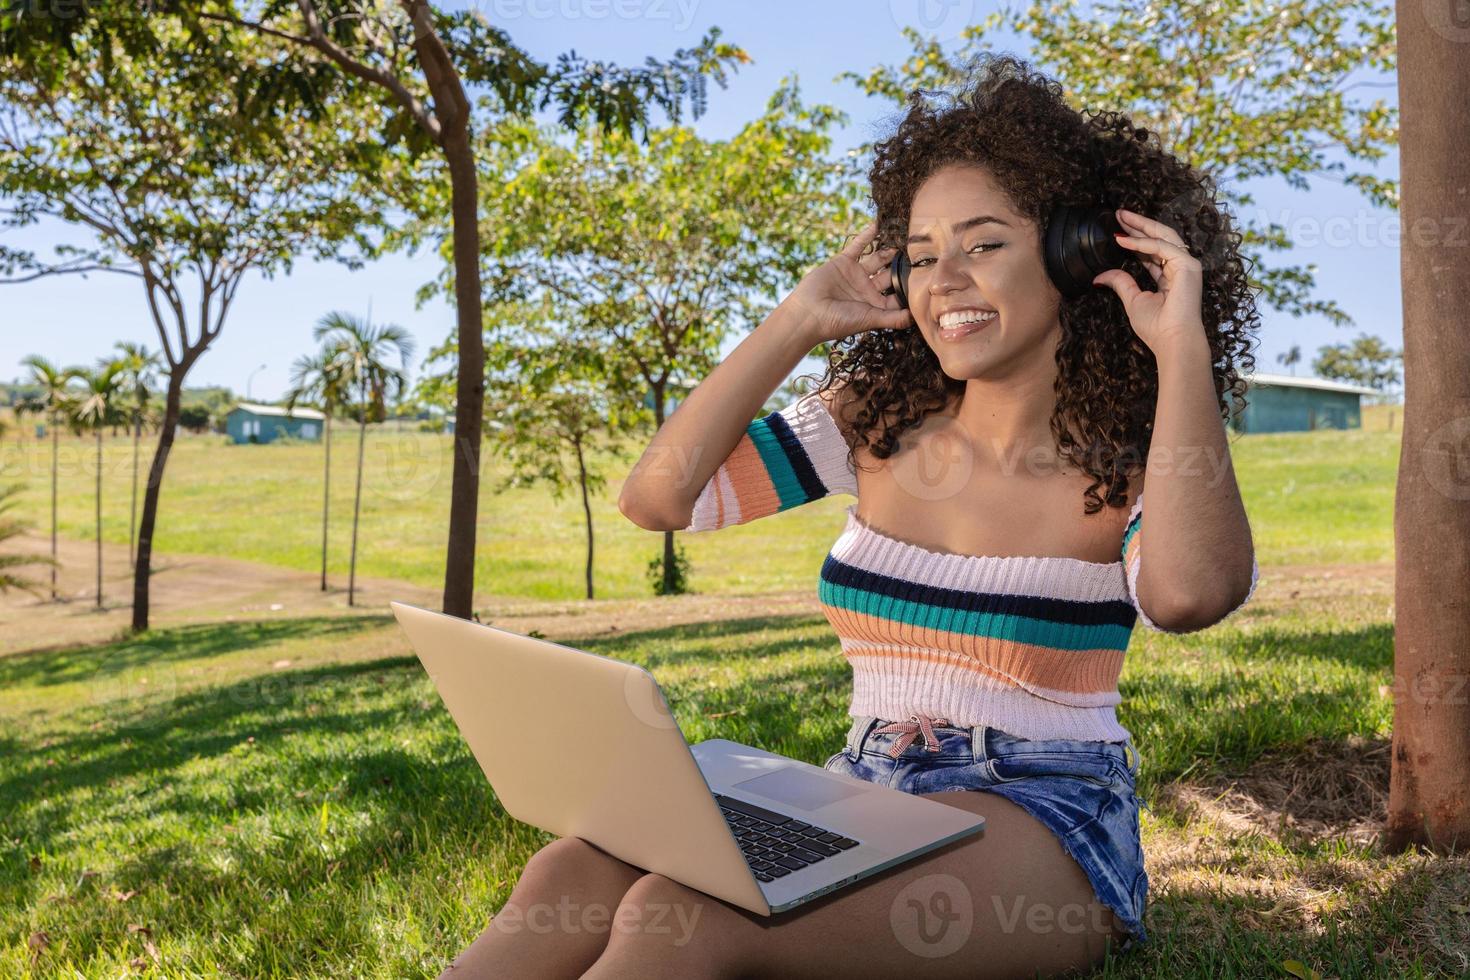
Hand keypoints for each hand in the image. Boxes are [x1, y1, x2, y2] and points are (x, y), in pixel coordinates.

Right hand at [782, 220, 914, 345]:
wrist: (808, 313)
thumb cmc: (838, 322)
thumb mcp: (870, 320)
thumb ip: (893, 318)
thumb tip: (916, 317)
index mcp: (875, 305)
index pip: (897, 294)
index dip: (910, 287)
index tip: (927, 276)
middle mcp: (867, 290)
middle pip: (889, 274)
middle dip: (902, 265)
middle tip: (920, 251)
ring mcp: (855, 275)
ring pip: (876, 258)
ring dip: (888, 249)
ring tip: (904, 236)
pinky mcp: (843, 262)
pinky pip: (858, 246)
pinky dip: (867, 235)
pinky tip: (879, 224)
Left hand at [1091, 208, 1206, 354]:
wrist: (1173, 341)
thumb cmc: (1157, 327)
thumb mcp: (1132, 300)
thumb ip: (1121, 282)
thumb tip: (1100, 276)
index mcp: (1170, 276)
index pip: (1152, 251)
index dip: (1135, 239)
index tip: (1117, 229)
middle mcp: (1180, 268)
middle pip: (1159, 237)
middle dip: (1138, 225)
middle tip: (1118, 214)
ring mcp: (1187, 265)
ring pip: (1163, 236)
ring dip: (1141, 225)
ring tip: (1120, 218)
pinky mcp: (1188, 266)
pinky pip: (1162, 247)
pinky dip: (1142, 243)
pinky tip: (1123, 240)